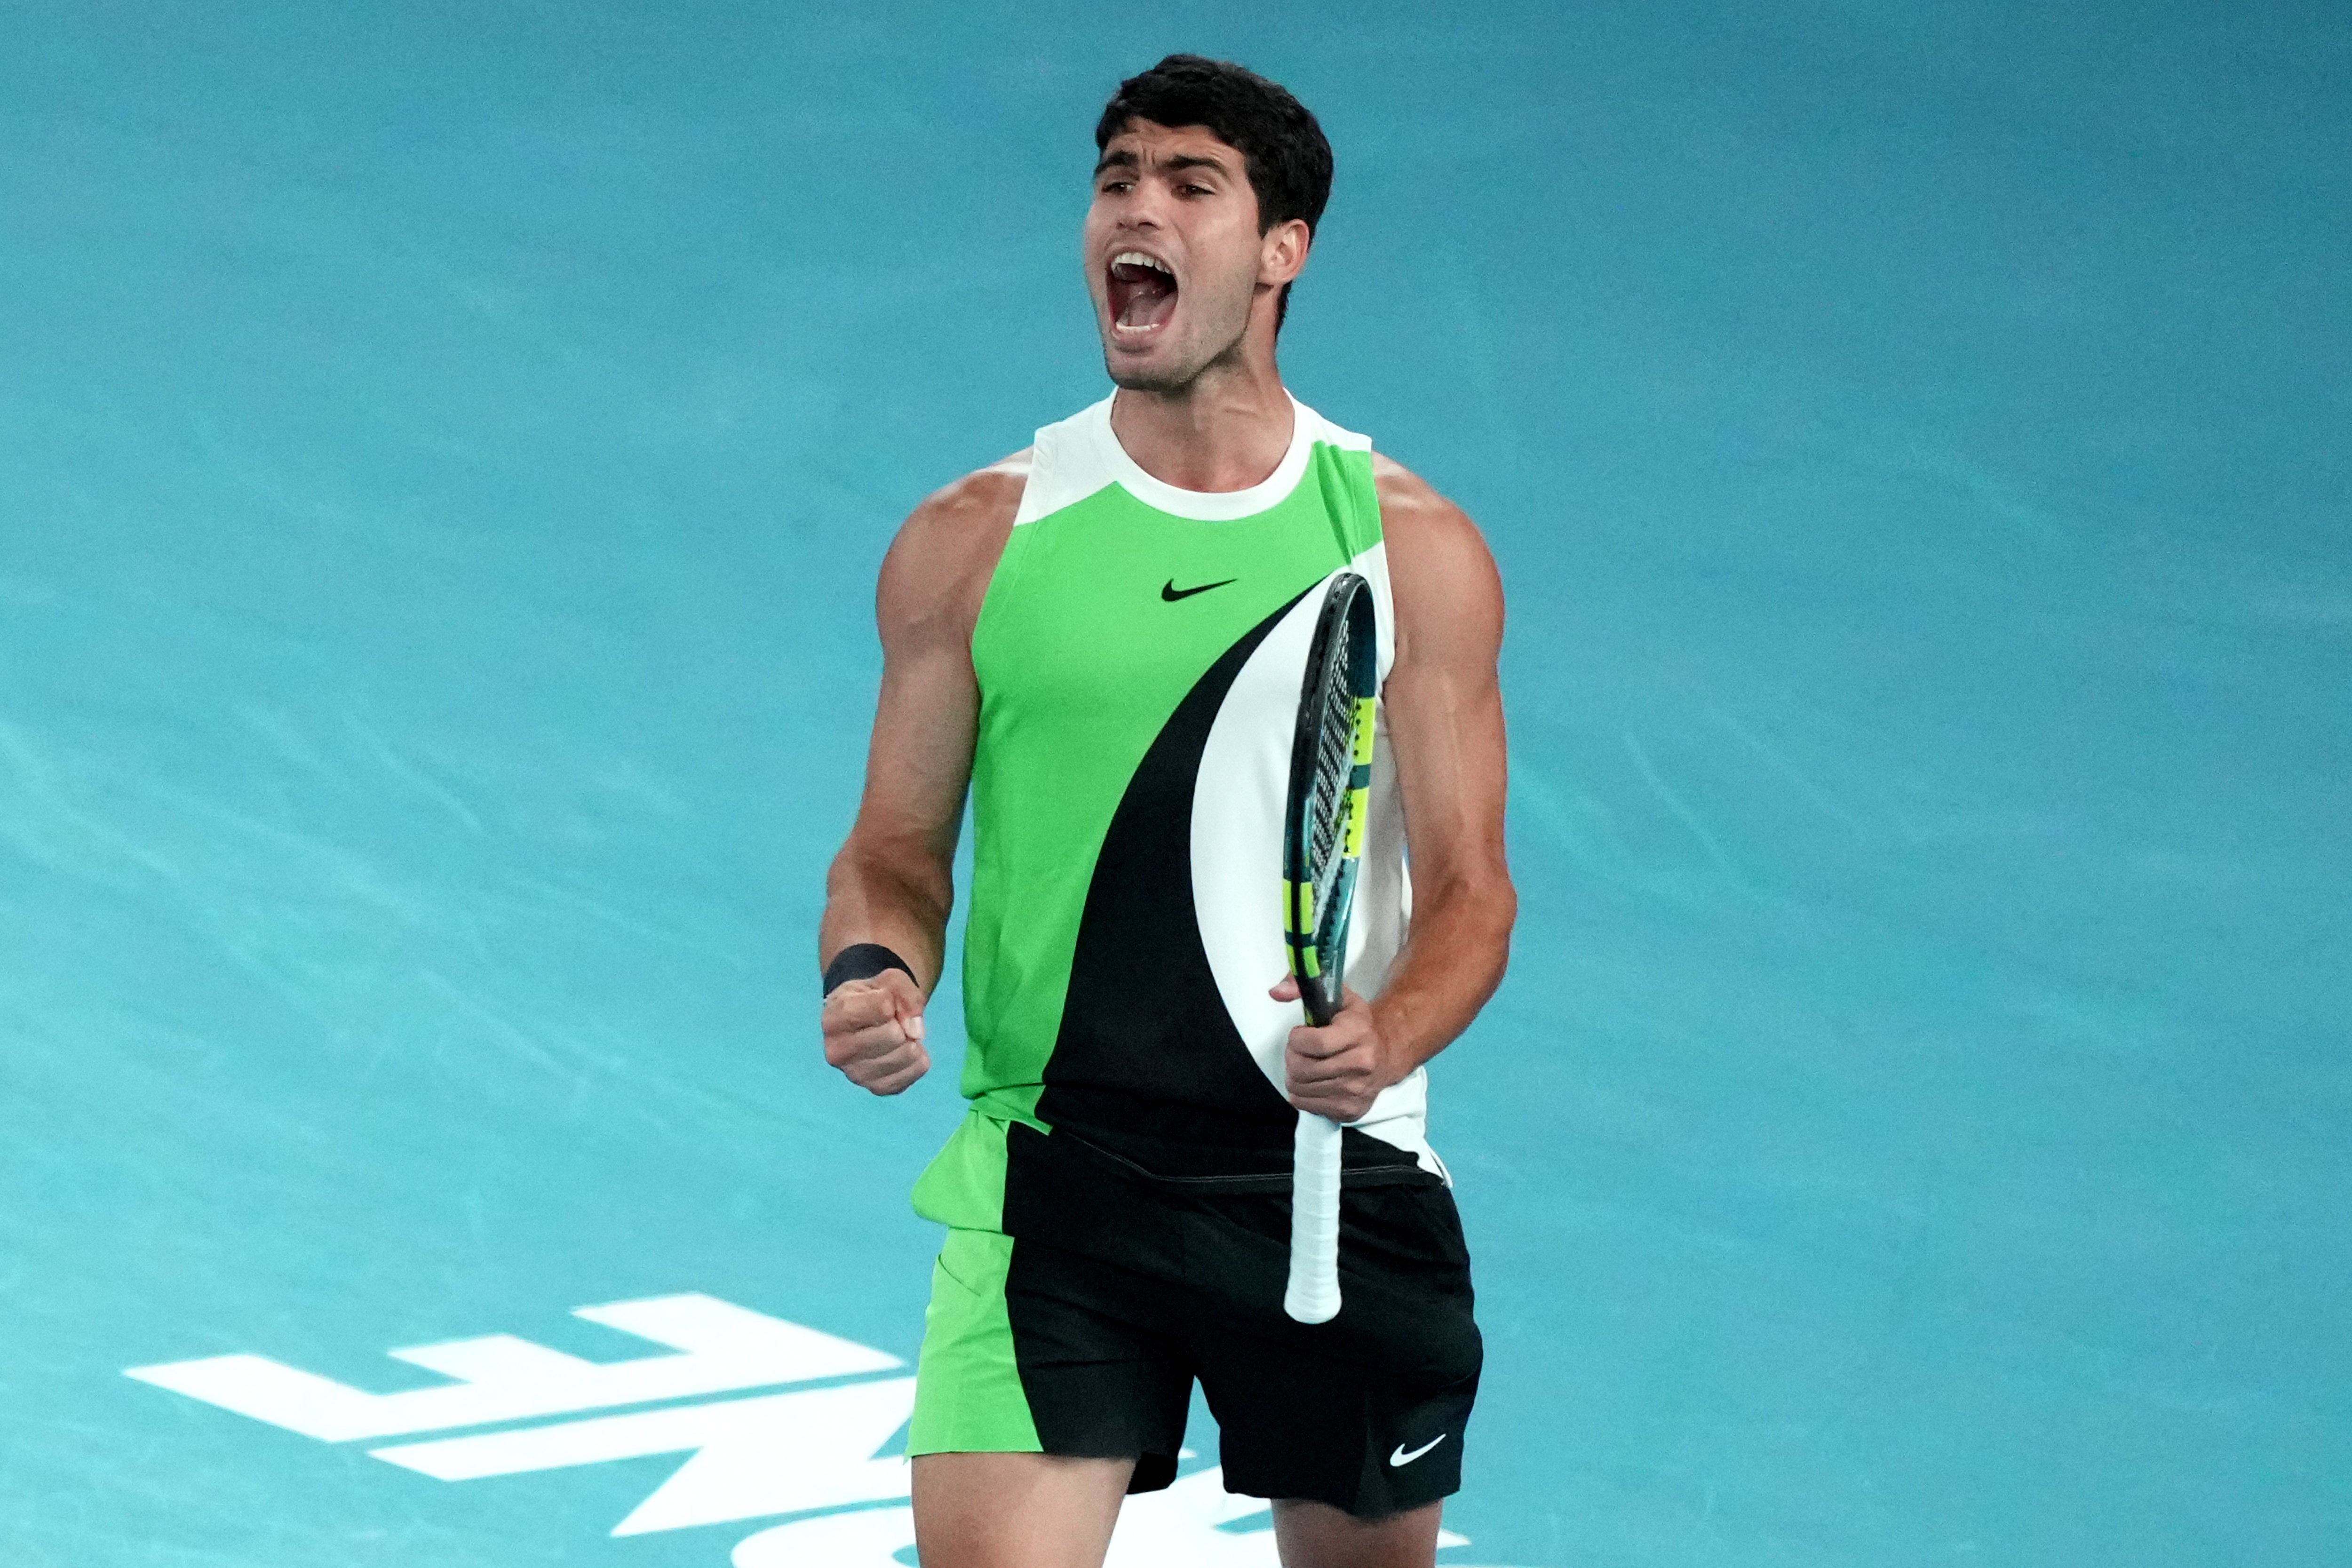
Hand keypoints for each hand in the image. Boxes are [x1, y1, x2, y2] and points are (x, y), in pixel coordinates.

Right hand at [822, 968, 930, 1094]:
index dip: (891, 1000)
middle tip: (892, 1021)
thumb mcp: (890, 980)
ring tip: (897, 1036)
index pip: (881, 1008)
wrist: (865, 1019)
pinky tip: (904, 1051)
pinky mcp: (876, 1088)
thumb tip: (915, 1032)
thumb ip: (906, 994)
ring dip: (911, 1041)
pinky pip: (912, 1074)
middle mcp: (837, 1051)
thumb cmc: (874, 996)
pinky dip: (918, 1060)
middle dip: (902, 1023)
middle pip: (894, 1035)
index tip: (883, 1001)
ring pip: (905, 1056)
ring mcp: (855, 1074)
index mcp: (834, 1018)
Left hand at [1270, 976, 1393, 1122]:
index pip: (1313, 1043)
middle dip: (1293, 1057)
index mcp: (1358, 1032)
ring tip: (1308, 1064)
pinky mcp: (1350, 1111)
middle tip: (1301, 1051)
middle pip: (1302, 1069)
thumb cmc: (1357, 1024)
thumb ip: (1304, 986)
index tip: (1300, 1034)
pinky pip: (1305, 1105)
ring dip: (1295, 1075)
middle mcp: (1361, 1064)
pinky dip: (1303, 1093)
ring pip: (1299, 1089)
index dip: (1297, 1039)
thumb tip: (1276, 992)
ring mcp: (1356, 1091)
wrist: (1387, 1054)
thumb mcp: (1338, 996)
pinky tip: (1316, 1081)